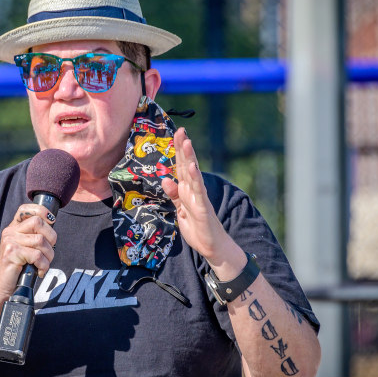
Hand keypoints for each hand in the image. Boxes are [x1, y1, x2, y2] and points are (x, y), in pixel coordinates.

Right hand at [0, 203, 56, 296]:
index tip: (51, 221)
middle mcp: (10, 231)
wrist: (0, 286)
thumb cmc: (17, 269)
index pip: (26, 209)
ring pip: (40, 240)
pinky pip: (37, 255)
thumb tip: (52, 226)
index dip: (42, 211)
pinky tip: (39, 271)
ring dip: (48, 256)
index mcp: (14, 228)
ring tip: (44, 265)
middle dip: (51, 237)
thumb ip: (34, 236)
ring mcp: (10, 241)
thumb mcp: (25, 248)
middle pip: (38, 222)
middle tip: (49, 252)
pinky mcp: (12, 253)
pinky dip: (43, 265)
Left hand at [161, 128, 244, 275]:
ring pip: (193, 174)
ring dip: (189, 158)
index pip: (181, 167)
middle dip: (183, 148)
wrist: (211, 246)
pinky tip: (192, 167)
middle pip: (187, 165)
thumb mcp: (180, 210)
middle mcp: (194, 190)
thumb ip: (174, 194)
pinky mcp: (202, 207)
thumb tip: (165, 179)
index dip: (177, 151)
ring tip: (186, 142)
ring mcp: (199, 197)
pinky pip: (198, 191)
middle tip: (181, 130)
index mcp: (187, 190)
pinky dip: (195, 179)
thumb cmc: (197, 228)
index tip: (176, 134)